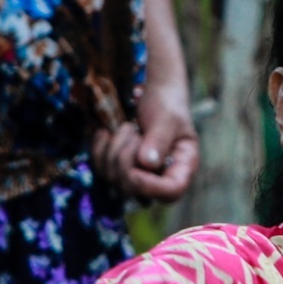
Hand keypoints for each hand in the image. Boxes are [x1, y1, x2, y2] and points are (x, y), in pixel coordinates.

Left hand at [92, 84, 198, 203]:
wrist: (155, 92)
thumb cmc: (167, 104)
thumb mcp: (167, 118)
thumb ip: (159, 139)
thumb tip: (148, 163)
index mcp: (183, 167)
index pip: (172, 191)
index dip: (150, 185)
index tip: (137, 164)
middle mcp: (162, 176)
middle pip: (135, 189)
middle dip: (124, 159)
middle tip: (131, 130)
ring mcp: (140, 174)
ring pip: (114, 179)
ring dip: (112, 150)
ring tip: (125, 127)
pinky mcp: (121, 167)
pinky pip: (101, 169)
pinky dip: (99, 149)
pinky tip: (107, 132)